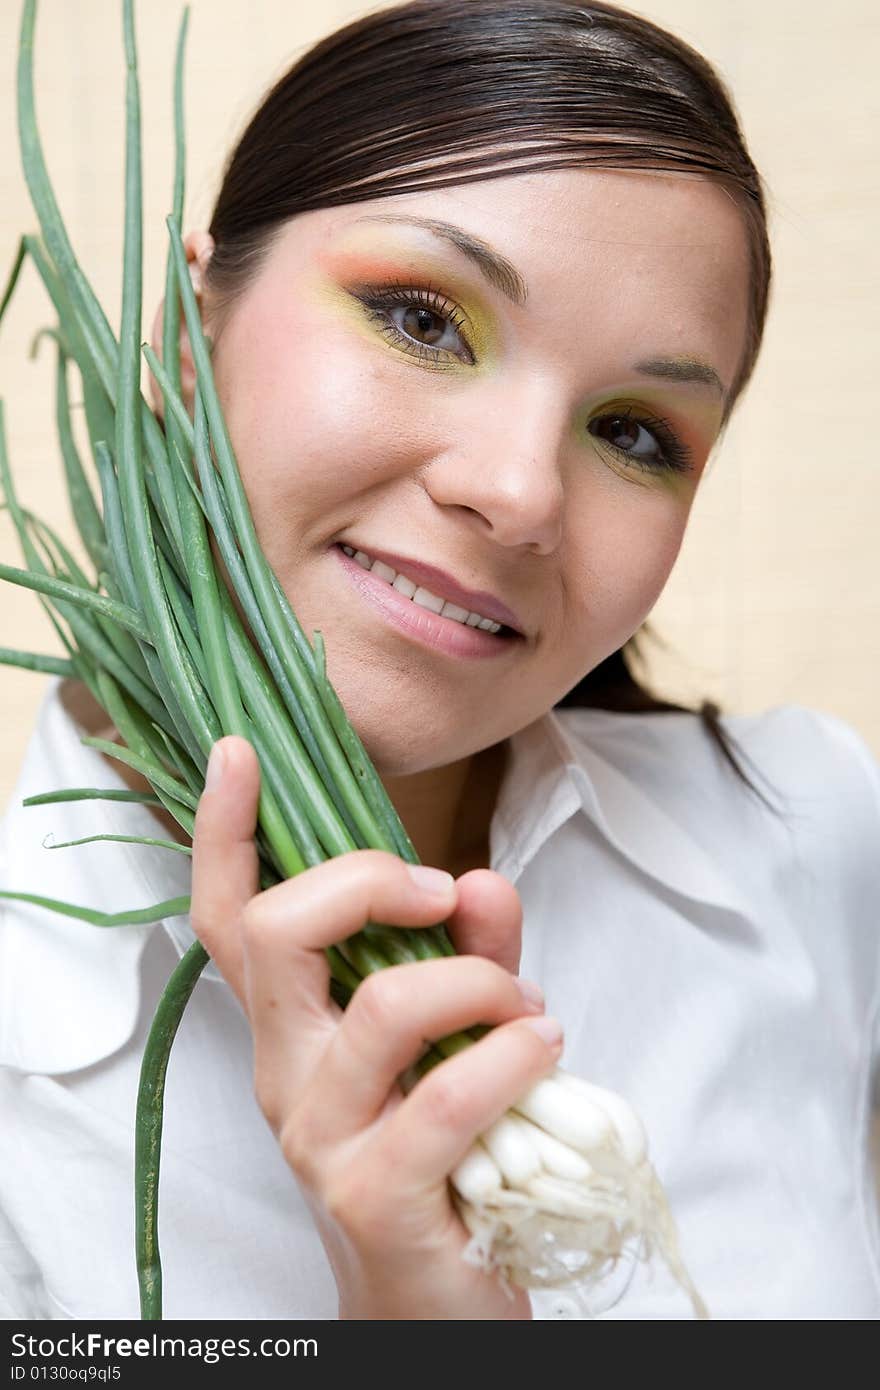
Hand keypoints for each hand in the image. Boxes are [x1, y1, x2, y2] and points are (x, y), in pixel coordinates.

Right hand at [190, 735, 563, 1319]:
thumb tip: (481, 878)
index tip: (239, 752)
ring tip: (526, 1006)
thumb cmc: (448, 1145)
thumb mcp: (459, 1028)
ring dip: (476, 978)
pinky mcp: (375, 1193)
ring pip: (382, 1005)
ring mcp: (320, 1136)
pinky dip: (513, 1052)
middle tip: (441, 890)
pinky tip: (546, 1047)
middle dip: (367, 878)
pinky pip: (447, 1094)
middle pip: (278, 931)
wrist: (436, 1300)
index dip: (222, 832)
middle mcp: (284, 1071)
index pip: (228, 916)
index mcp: (289, 1024)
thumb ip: (471, 950)